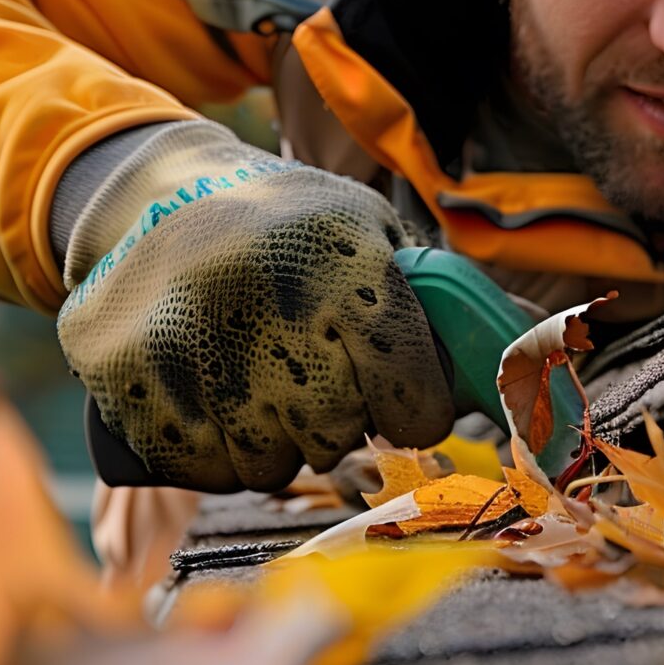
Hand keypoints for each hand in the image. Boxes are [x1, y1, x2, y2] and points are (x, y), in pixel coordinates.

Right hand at [56, 122, 452, 491]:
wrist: (155, 196)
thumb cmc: (288, 228)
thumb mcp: (369, 233)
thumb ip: (446, 302)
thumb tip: (538, 356)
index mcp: (340, 260)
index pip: (410, 396)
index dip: (412, 409)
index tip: (399, 398)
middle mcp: (264, 299)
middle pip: (336, 436)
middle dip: (335, 419)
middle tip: (310, 375)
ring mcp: (185, 341)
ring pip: (266, 464)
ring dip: (272, 440)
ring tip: (254, 377)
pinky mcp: (125, 378)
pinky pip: (199, 468)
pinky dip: (212, 450)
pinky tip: (209, 394)